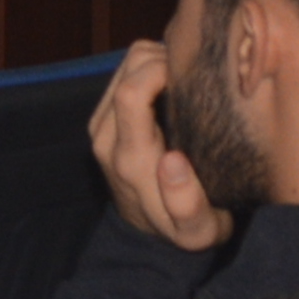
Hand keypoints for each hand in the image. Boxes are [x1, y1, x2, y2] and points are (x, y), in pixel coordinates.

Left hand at [84, 42, 232, 255]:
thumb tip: (172, 161)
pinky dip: (150, 69)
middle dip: (165, 58)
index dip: (163, 69)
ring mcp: (100, 125)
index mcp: (131, 158)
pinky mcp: (103, 119)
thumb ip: (187, 204)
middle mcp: (106, 137)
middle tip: (198, 74)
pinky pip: (124, 73)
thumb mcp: (199, 232)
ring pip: (126, 64)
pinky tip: (174, 86)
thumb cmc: (184, 231)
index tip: (196, 75)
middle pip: (129, 67)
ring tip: (188, 79)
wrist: (150, 240)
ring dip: (158, 61)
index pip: (132, 92)